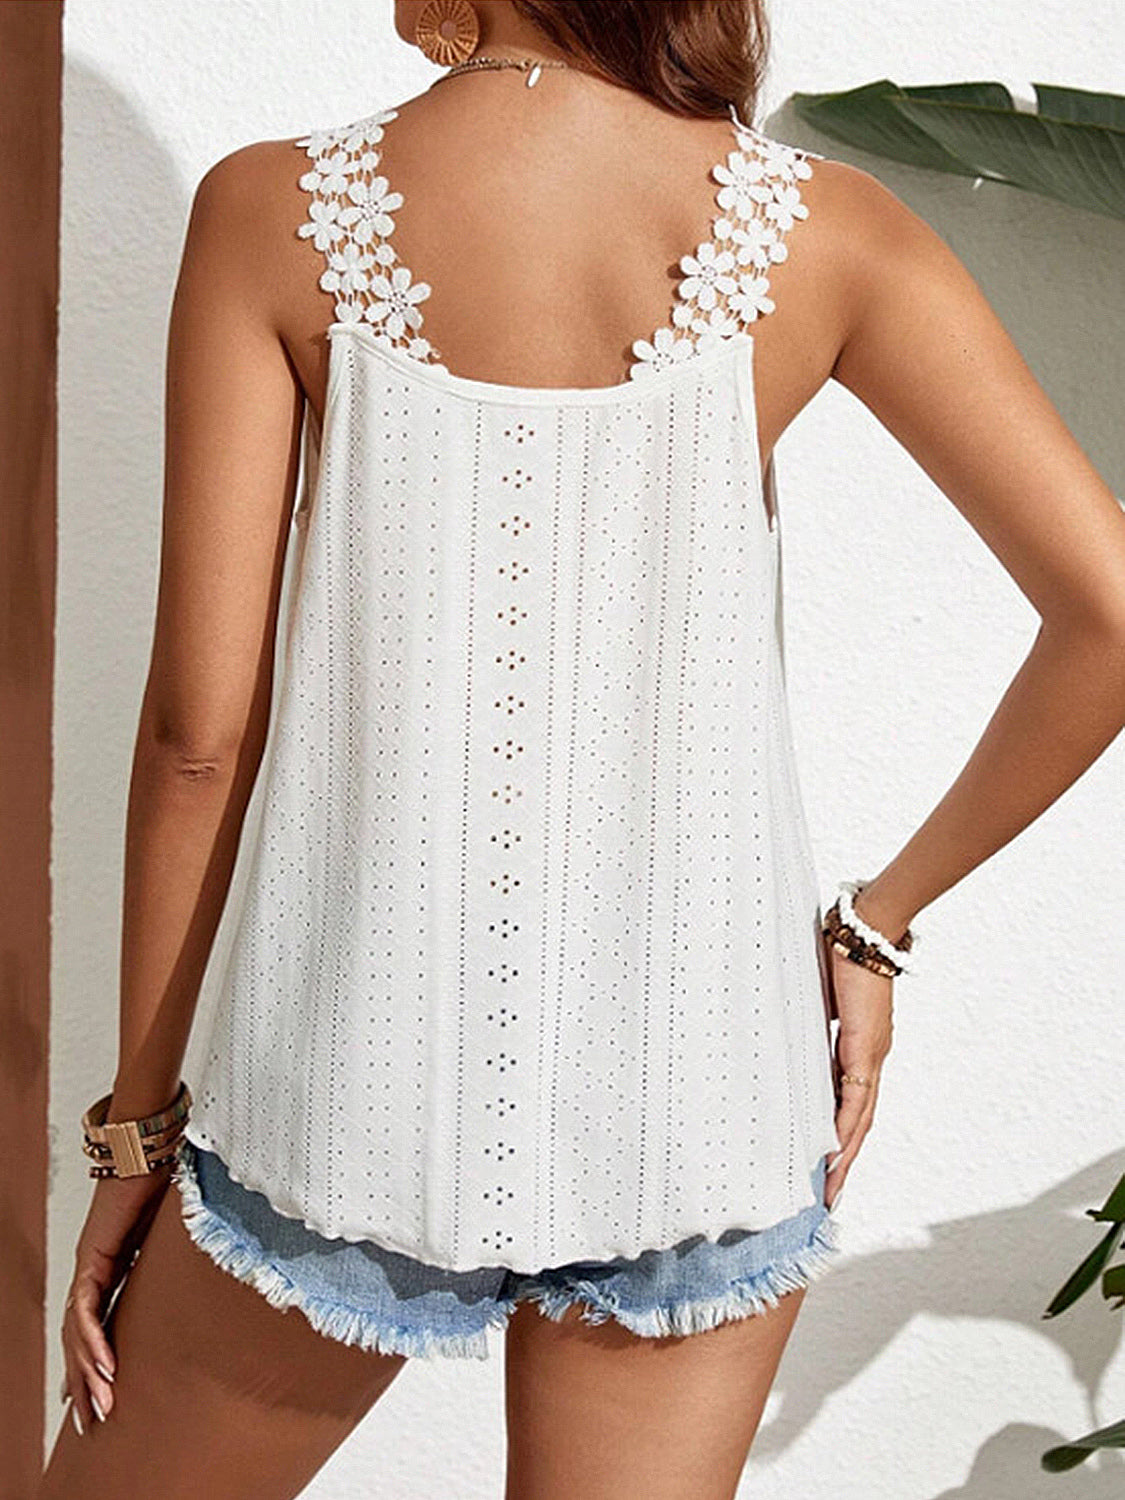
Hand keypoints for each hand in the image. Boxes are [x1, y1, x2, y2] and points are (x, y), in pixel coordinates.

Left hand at [60, 1162, 172, 1432]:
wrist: (151, 1139)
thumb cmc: (172, 1170)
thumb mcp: (185, 1226)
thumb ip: (196, 1248)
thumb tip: (238, 1261)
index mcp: (116, 1262)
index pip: (99, 1321)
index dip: (97, 1357)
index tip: (103, 1389)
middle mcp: (96, 1266)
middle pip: (82, 1336)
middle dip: (87, 1380)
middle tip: (95, 1418)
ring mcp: (90, 1262)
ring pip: (78, 1331)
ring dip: (88, 1371)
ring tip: (100, 1406)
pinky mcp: (91, 1255)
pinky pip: (85, 1309)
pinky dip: (91, 1341)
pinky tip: (103, 1367)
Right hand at [822, 935, 893, 1211]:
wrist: (865, 930)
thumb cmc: (840, 954)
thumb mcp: (817, 1001)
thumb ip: (808, 1023)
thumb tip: (781, 1036)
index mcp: (859, 1050)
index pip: (849, 1106)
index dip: (838, 1139)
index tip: (823, 1167)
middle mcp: (870, 1061)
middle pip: (857, 1125)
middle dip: (842, 1165)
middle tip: (827, 1200)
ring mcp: (871, 1057)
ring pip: (859, 1121)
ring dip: (844, 1158)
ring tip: (830, 1191)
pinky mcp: (865, 1050)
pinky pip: (856, 1101)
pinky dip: (846, 1131)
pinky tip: (836, 1155)